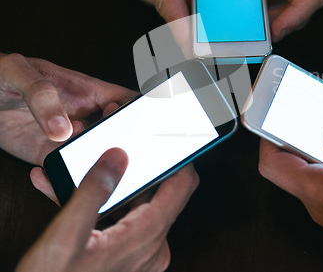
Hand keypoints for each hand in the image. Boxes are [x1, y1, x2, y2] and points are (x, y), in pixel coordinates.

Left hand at [0, 53, 135, 164]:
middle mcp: (82, 115)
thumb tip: (64, 127)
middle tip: (114, 153)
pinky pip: (64, 169)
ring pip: (94, 154)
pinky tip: (50, 172)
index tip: (147, 125)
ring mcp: (66, 137)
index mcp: (86, 90)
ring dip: (93, 163)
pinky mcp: (47, 155)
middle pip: (117, 131)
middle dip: (123, 144)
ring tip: (81, 164)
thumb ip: (42, 95)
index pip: (125, 100)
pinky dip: (63, 176)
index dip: (141, 111)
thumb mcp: (18, 72)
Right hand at [19, 149, 198, 271]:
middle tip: (115, 146)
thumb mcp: (66, 237)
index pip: (183, 184)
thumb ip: (93, 193)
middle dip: (134, 167)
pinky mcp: (127, 258)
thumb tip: (117, 157)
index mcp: (146, 236)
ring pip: (135, 205)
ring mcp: (140, 253)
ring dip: (112, 187)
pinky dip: (103, 207)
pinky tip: (73, 195)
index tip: (167, 138)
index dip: (178, 157)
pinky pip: (122, 221)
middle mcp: (151, 246)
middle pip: (156, 192)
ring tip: (84, 168)